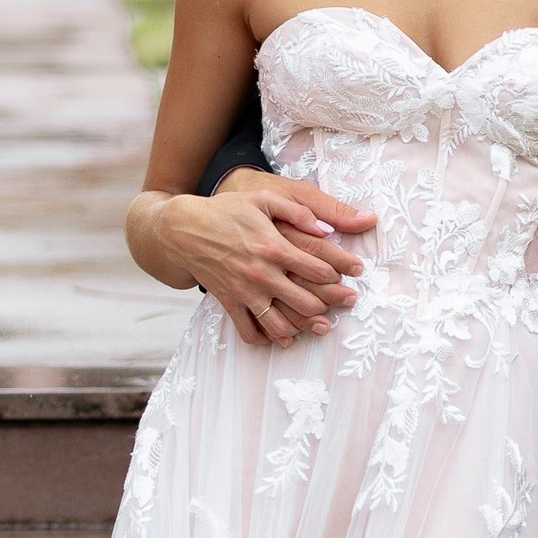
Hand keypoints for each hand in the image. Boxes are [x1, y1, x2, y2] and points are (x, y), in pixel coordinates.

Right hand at [173, 169, 376, 344]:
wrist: (184, 229)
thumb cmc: (227, 211)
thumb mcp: (263, 199)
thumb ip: (298, 212)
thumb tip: (326, 230)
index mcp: (274, 246)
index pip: (317, 268)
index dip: (340, 273)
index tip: (352, 274)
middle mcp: (261, 273)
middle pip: (306, 301)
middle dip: (332, 304)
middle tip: (346, 302)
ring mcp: (244, 292)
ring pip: (280, 324)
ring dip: (303, 328)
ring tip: (318, 326)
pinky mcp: (229, 303)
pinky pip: (250, 331)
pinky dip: (267, 338)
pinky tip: (281, 335)